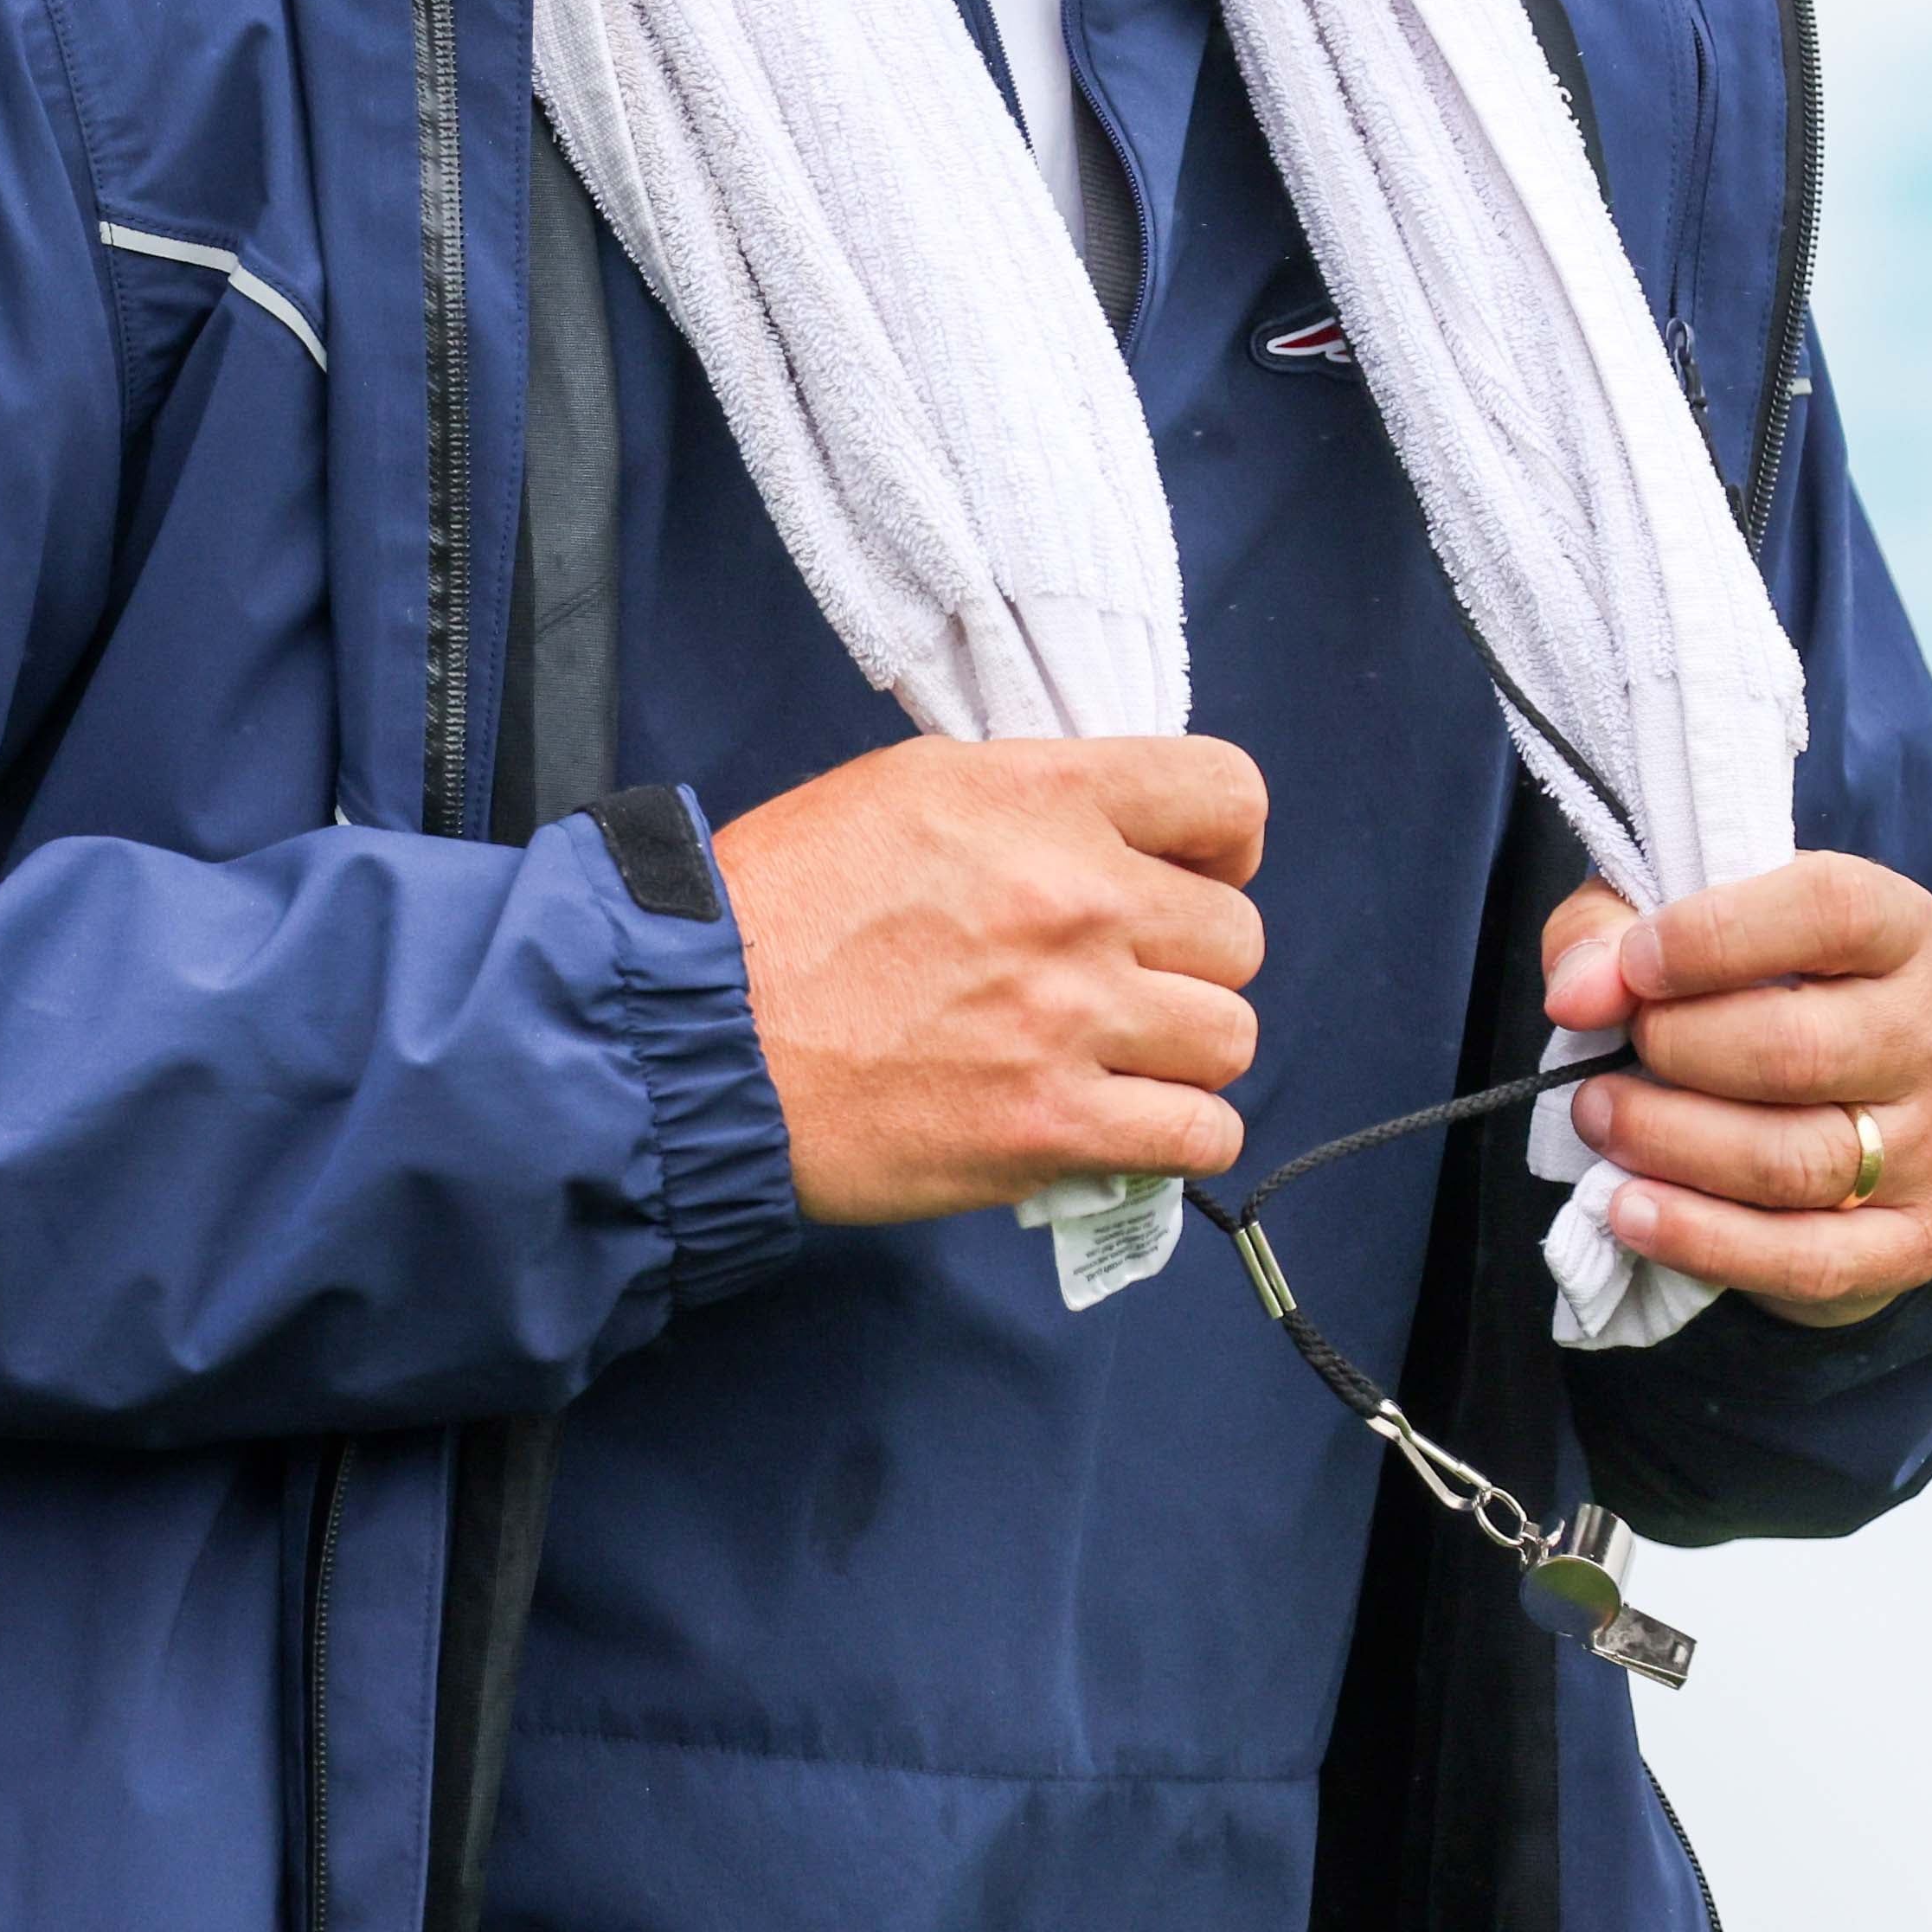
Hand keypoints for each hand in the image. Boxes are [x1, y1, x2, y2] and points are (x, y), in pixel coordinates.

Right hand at [710, 735, 1265, 1224]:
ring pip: (1228, 1039)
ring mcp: (1069, 1017)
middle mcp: (1071, 898)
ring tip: (1111, 1061)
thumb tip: (1102, 838)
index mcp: (1034, 796)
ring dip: (1180, 1055)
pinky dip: (1174, 1138)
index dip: (1223, 843)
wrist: (695, 1034)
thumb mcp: (896, 793)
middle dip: (1186, 963)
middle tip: (1116, 983)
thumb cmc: (774, 910)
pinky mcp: (1052, 1125)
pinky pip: (1199, 1136)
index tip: (1188, 876)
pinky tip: (1121, 1126)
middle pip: (1236, 936)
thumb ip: (1018, 805)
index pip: (1225, 793)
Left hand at [1541, 853, 1931, 1326]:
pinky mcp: (1915, 1237)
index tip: (1633, 966)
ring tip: (1600, 1123)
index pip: (1834, 910)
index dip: (1715, 936)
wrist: (1819, 1098)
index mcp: (1896, 929)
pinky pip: (1813, 1259)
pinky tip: (1632, 1212)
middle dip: (1674, 1054)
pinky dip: (1706, 1241)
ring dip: (1670, 1146)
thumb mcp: (1659, 928)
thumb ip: (1605, 935)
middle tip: (1600, 1065)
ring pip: (1799, 1160)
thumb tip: (1579, 993)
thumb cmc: (1728, 990)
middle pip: (1799, 1050)